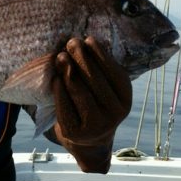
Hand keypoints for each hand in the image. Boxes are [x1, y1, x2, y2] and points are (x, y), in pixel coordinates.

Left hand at [51, 37, 131, 172]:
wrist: (88, 141)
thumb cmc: (95, 104)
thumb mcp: (105, 89)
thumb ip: (99, 70)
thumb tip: (82, 44)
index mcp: (125, 98)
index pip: (113, 72)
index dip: (100, 54)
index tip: (88, 38)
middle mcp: (115, 113)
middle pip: (95, 80)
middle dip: (81, 58)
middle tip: (71, 42)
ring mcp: (96, 125)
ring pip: (79, 91)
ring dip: (67, 70)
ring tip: (60, 56)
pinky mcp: (76, 132)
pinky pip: (65, 105)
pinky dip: (59, 90)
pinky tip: (55, 78)